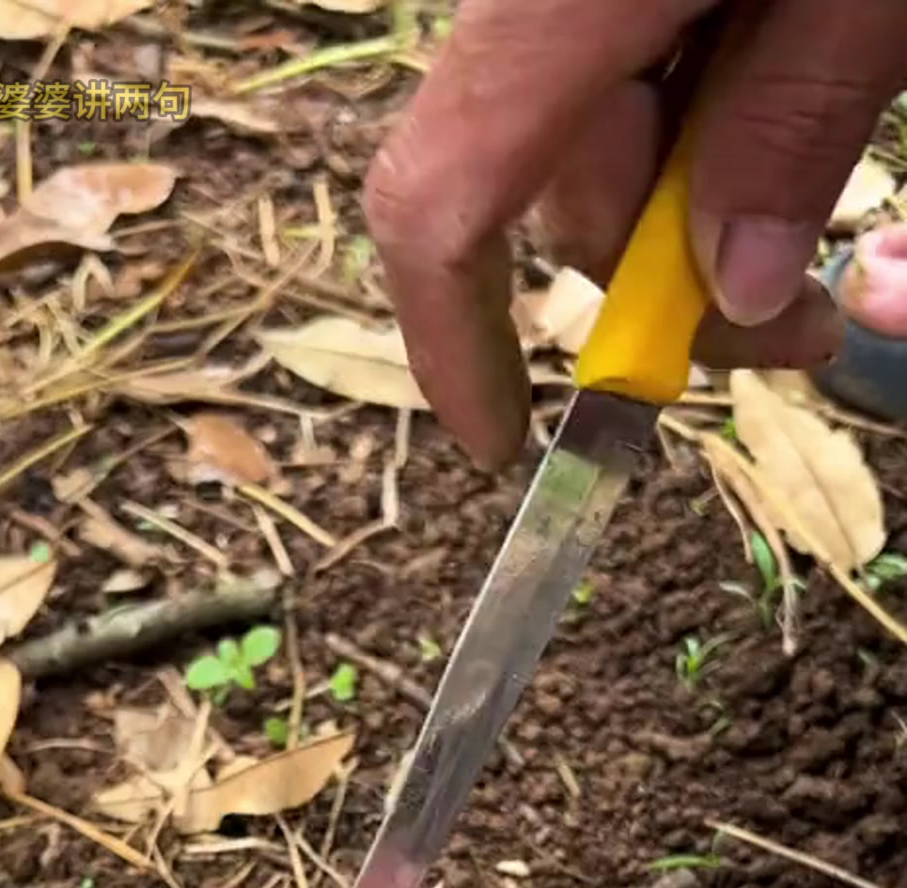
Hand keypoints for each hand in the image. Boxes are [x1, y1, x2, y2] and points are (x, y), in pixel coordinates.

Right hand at [364, 0, 906, 467]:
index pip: (441, 203)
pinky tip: (785, 100)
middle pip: (548, 190)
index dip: (453, 346)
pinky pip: (628, 66)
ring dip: (696, 214)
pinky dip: (704, 123)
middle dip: (657, 289)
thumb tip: (735, 291)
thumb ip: (795, 122)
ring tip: (825, 219)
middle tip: (796, 338)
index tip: (511, 443)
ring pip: (596, 139)